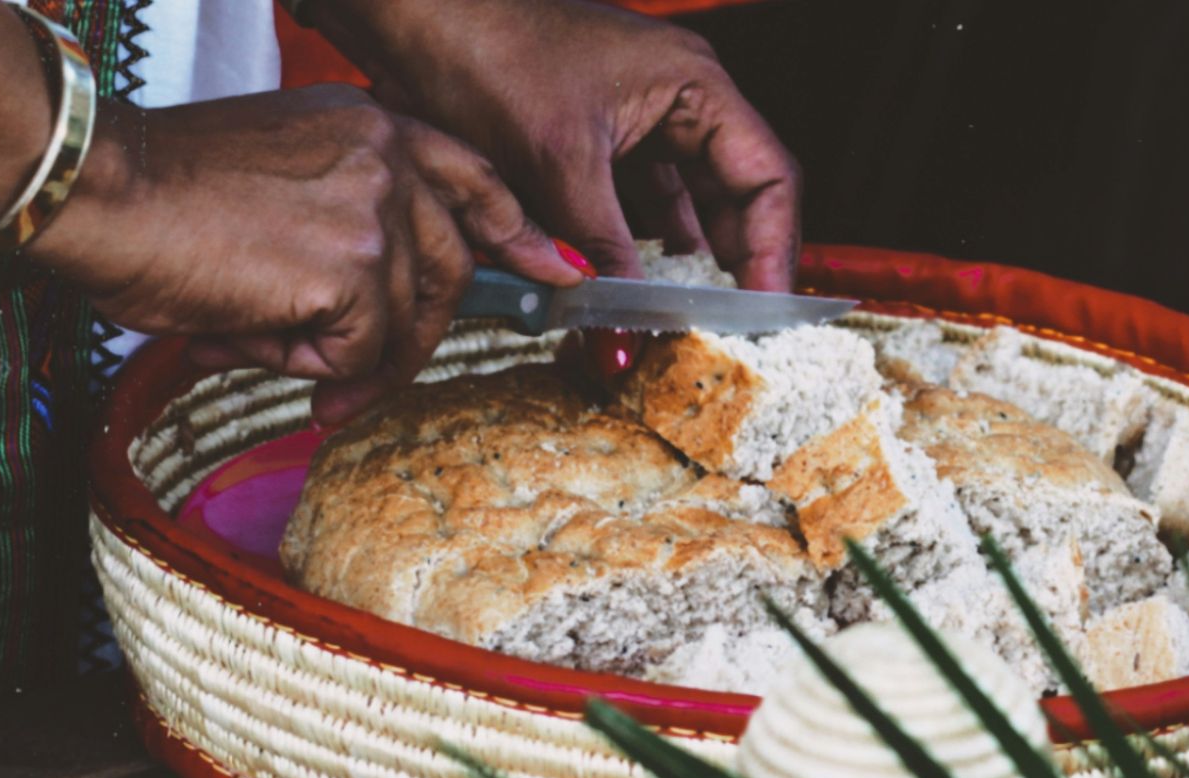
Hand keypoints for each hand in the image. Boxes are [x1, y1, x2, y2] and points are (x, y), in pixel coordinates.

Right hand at [31, 86, 581, 422]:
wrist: (100, 193)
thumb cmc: (162, 195)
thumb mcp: (279, 181)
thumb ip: (344, 226)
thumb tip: (373, 321)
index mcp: (372, 127)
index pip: (474, 178)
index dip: (519, 233)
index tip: (559, 271)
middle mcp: (388, 160)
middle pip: (451, 271)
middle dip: (407, 336)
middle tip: (348, 379)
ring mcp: (378, 213)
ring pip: (399, 322)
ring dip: (332, 352)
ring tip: (253, 332)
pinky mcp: (354, 270)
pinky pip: (358, 353)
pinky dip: (303, 363)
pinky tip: (248, 332)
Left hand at [314, 0, 799, 288]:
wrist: (413, 21)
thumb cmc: (485, 54)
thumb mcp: (557, 167)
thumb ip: (603, 254)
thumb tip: (624, 335)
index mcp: (694, 85)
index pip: (768, 177)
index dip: (776, 250)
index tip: (767, 311)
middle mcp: (682, 96)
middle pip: (742, 194)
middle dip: (740, 263)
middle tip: (732, 327)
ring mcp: (646, 114)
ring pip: (696, 201)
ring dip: (695, 260)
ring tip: (692, 315)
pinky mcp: (607, 134)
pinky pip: (649, 199)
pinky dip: (650, 244)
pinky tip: (645, 284)